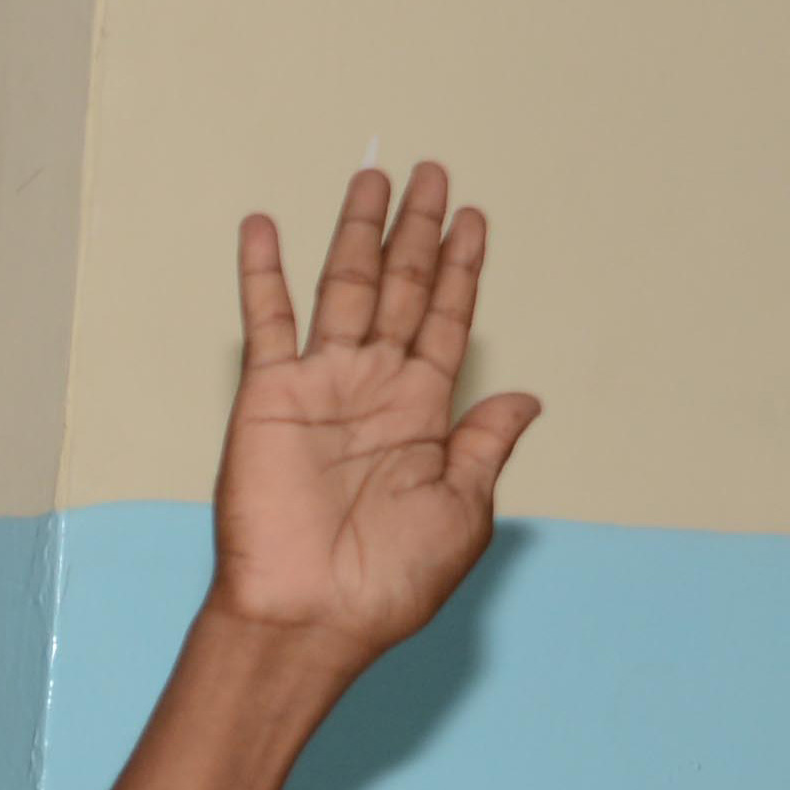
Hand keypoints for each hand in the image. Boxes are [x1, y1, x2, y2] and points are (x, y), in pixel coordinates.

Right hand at [212, 164, 540, 668]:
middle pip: (404, 289)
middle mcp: (374, 389)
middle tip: (431, 173)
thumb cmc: (387, 582)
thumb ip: (486, 446)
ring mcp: (321, 388)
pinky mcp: (269, 397)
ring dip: (358, 233)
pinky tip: (264, 228)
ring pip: (346, 288)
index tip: (473, 218)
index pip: (448, 321)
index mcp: (424, 414)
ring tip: (373, 178)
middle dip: (418, 231)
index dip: (463, 269)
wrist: (310, 616)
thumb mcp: (464, 512)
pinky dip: (263, 273)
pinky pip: (267, 322)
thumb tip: (526, 400)